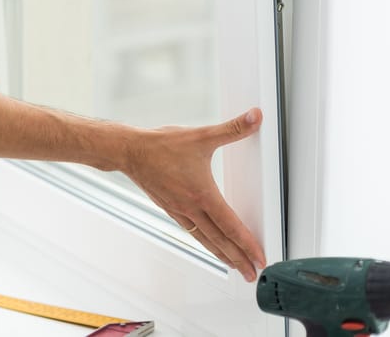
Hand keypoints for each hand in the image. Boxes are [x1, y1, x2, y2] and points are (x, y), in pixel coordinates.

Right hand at [122, 108, 267, 280]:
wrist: (129, 151)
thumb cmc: (160, 146)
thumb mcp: (200, 136)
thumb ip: (231, 129)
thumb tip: (254, 118)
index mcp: (202, 195)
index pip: (231, 226)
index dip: (248, 245)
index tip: (260, 258)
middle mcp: (191, 208)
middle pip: (220, 241)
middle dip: (239, 259)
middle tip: (253, 273)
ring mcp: (179, 211)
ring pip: (206, 240)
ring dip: (222, 255)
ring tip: (235, 267)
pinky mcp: (170, 209)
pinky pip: (192, 232)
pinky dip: (205, 243)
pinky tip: (208, 244)